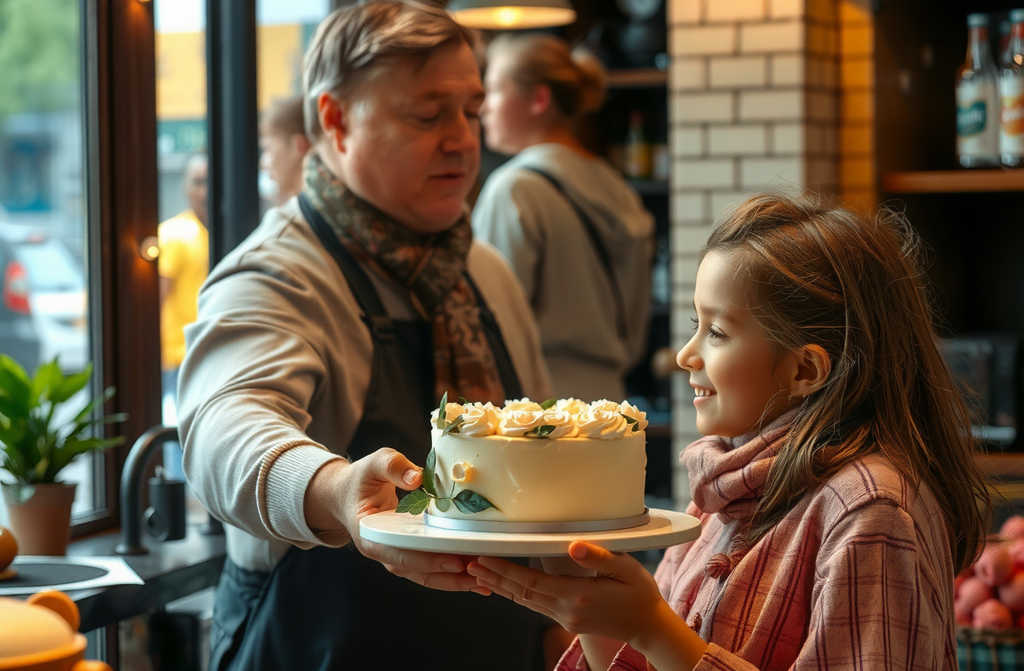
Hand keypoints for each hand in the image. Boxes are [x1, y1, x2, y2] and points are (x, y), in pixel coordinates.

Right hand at [317, 447, 484, 592]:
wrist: (347, 494)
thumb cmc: (361, 479)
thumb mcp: (374, 464)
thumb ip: (393, 467)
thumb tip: (418, 478)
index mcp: (370, 535)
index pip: (400, 553)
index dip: (427, 560)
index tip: (454, 561)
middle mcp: (384, 552)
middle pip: (418, 572)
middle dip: (450, 576)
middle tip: (482, 574)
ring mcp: (397, 556)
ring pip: (428, 577)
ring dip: (456, 581)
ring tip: (487, 581)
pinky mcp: (410, 554)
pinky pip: (432, 569)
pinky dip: (453, 573)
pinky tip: (479, 574)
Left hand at [468, 541, 665, 641]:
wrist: (648, 626)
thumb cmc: (640, 592)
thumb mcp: (626, 568)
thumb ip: (598, 557)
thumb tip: (573, 546)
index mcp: (577, 595)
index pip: (531, 581)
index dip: (504, 570)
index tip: (483, 559)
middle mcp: (566, 610)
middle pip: (521, 592)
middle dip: (494, 577)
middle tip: (468, 564)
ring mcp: (565, 618)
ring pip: (525, 601)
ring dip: (501, 586)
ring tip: (479, 573)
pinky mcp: (568, 620)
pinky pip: (535, 605)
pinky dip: (517, 594)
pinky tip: (507, 586)